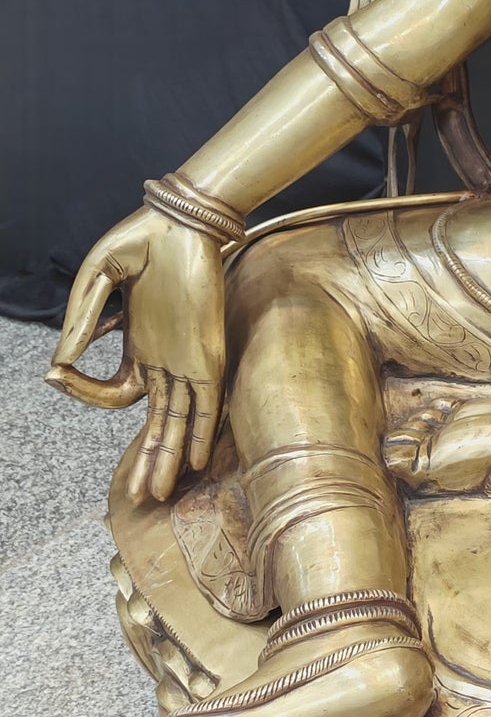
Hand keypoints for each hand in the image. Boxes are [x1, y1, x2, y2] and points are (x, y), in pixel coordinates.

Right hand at [48, 206, 226, 502]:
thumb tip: (59, 363)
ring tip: (159, 495)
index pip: (115, 392)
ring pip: (180, 422)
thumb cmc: (142, 240)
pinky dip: (201, 432)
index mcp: (143, 344)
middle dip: (150, 460)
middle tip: (140, 498)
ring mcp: (188, 357)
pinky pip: (207, 401)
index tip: (56, 376)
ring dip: (170, 458)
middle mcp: (167, 358)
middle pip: (158, 423)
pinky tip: (197, 462)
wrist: (183, 218)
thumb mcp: (96, 280)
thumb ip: (79, 321)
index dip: (83, 391)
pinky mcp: (208, 351)